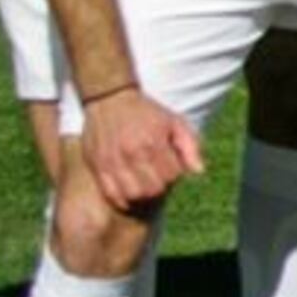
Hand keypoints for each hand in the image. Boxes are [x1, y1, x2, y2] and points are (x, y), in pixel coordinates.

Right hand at [80, 87, 202, 209]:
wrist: (109, 99)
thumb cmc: (146, 112)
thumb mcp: (174, 121)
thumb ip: (190, 146)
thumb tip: (198, 171)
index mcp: (153, 142)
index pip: (172, 176)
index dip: (174, 174)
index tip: (169, 164)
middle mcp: (132, 153)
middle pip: (154, 189)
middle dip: (160, 185)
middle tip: (156, 174)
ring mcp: (113, 161)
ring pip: (134, 195)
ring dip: (142, 193)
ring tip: (143, 182)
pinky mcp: (98, 166)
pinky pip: (112, 195)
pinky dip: (122, 198)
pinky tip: (128, 189)